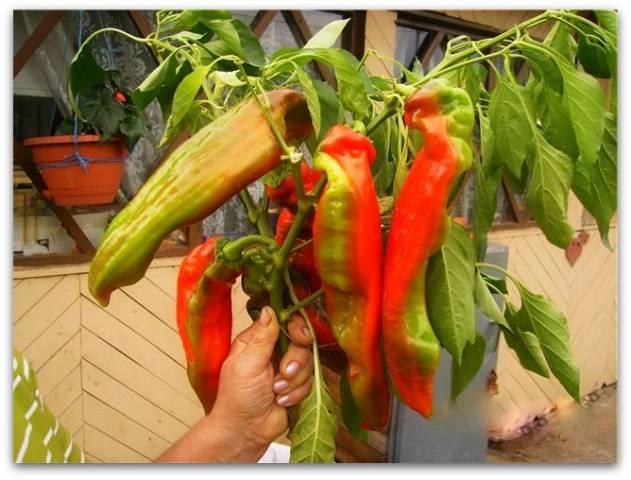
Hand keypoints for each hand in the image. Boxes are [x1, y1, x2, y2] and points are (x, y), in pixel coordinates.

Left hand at [157, 306, 312, 462]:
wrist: (246, 431)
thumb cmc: (238, 397)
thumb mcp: (247, 364)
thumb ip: (262, 337)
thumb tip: (269, 310)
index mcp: (257, 340)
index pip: (283, 321)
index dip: (296, 327)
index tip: (300, 337)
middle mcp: (274, 351)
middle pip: (301, 341)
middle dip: (295, 359)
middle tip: (285, 372)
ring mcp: (286, 367)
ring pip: (308, 362)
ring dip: (294, 380)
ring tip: (276, 392)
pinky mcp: (296, 385)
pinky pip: (310, 381)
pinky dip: (296, 392)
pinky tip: (282, 401)